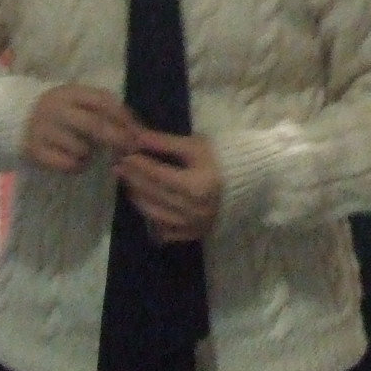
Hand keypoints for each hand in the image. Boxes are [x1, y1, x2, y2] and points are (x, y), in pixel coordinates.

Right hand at [23, 85, 137, 173]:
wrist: (14, 119)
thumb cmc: (59, 113)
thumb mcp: (78, 103)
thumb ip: (105, 112)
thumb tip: (143, 133)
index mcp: (71, 92)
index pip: (104, 101)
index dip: (124, 117)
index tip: (138, 132)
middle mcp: (56, 109)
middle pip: (95, 125)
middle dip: (118, 139)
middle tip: (129, 149)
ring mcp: (44, 130)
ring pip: (82, 148)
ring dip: (93, 154)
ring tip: (90, 152)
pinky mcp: (35, 151)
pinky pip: (68, 164)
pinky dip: (78, 165)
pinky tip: (76, 160)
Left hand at [115, 129, 224, 243]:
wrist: (251, 181)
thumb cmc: (223, 158)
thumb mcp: (194, 145)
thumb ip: (163, 142)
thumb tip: (134, 136)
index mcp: (197, 185)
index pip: (158, 175)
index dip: (139, 165)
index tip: (125, 155)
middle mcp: (194, 209)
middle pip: (154, 194)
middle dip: (134, 180)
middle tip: (119, 168)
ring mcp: (194, 225)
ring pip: (154, 214)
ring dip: (138, 199)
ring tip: (130, 184)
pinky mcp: (194, 234)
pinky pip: (165, 230)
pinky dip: (152, 218)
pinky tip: (146, 204)